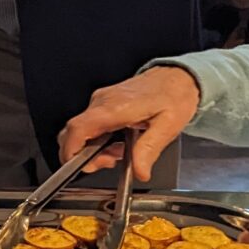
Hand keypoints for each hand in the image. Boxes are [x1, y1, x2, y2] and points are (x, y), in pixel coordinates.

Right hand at [59, 66, 201, 181]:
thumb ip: (149, 151)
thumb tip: (140, 171)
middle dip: (84, 155)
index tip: (78, 166)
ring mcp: (101, 101)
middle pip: (74, 132)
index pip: (78, 129)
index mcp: (115, 108)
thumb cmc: (174, 95)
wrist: (177, 77)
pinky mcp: (103, 103)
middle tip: (109, 162)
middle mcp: (102, 102)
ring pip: (81, 131)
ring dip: (93, 149)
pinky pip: (90, 125)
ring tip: (119, 153)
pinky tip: (118, 143)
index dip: (71, 151)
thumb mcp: (167, 127)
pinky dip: (98, 140)